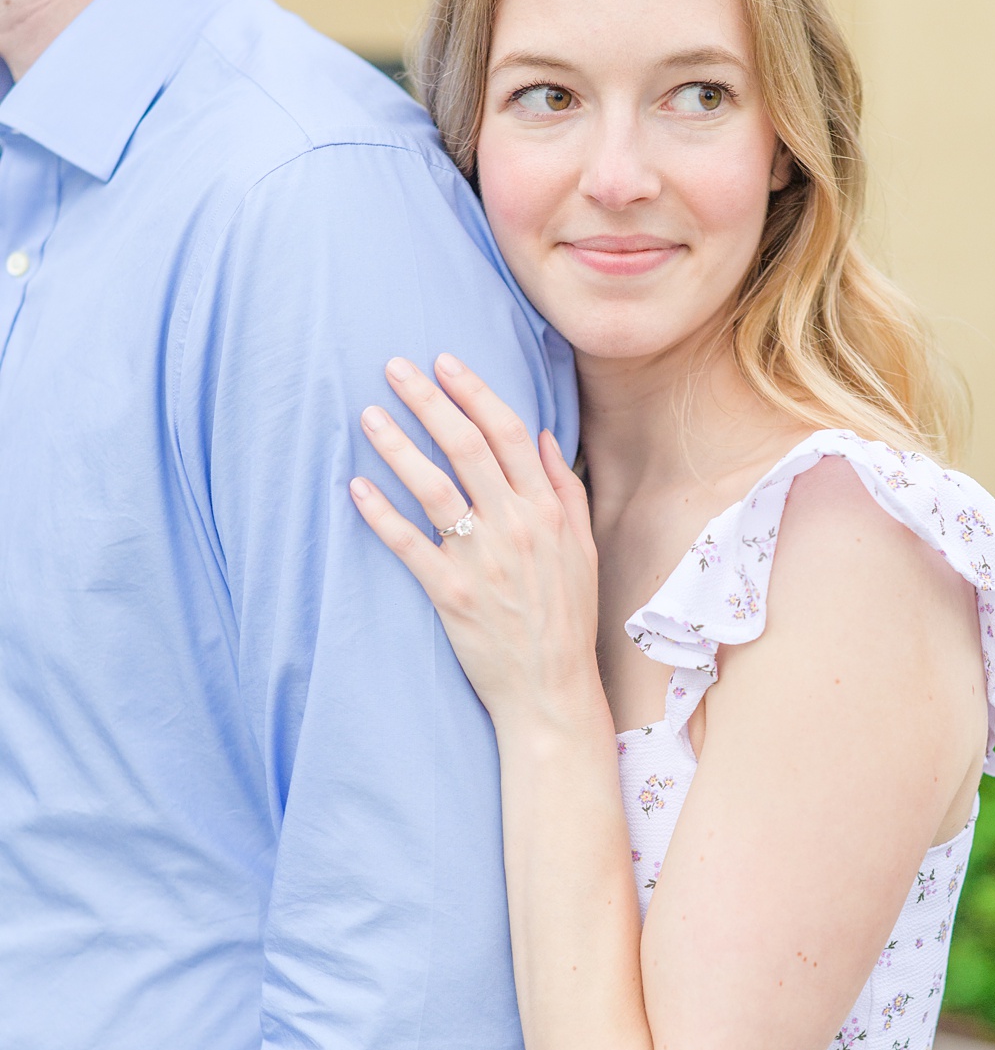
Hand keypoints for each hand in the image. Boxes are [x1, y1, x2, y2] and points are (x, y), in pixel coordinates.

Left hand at [349, 354, 602, 729]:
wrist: (551, 687)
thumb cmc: (567, 617)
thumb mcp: (582, 549)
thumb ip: (565, 491)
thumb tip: (543, 439)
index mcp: (549, 511)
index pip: (510, 434)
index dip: (475, 392)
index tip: (445, 362)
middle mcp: (517, 527)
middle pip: (468, 447)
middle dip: (429, 400)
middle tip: (394, 367)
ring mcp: (482, 560)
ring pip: (434, 487)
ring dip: (397, 446)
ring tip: (369, 415)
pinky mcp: (450, 592)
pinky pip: (409, 543)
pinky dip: (381, 513)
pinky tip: (357, 486)